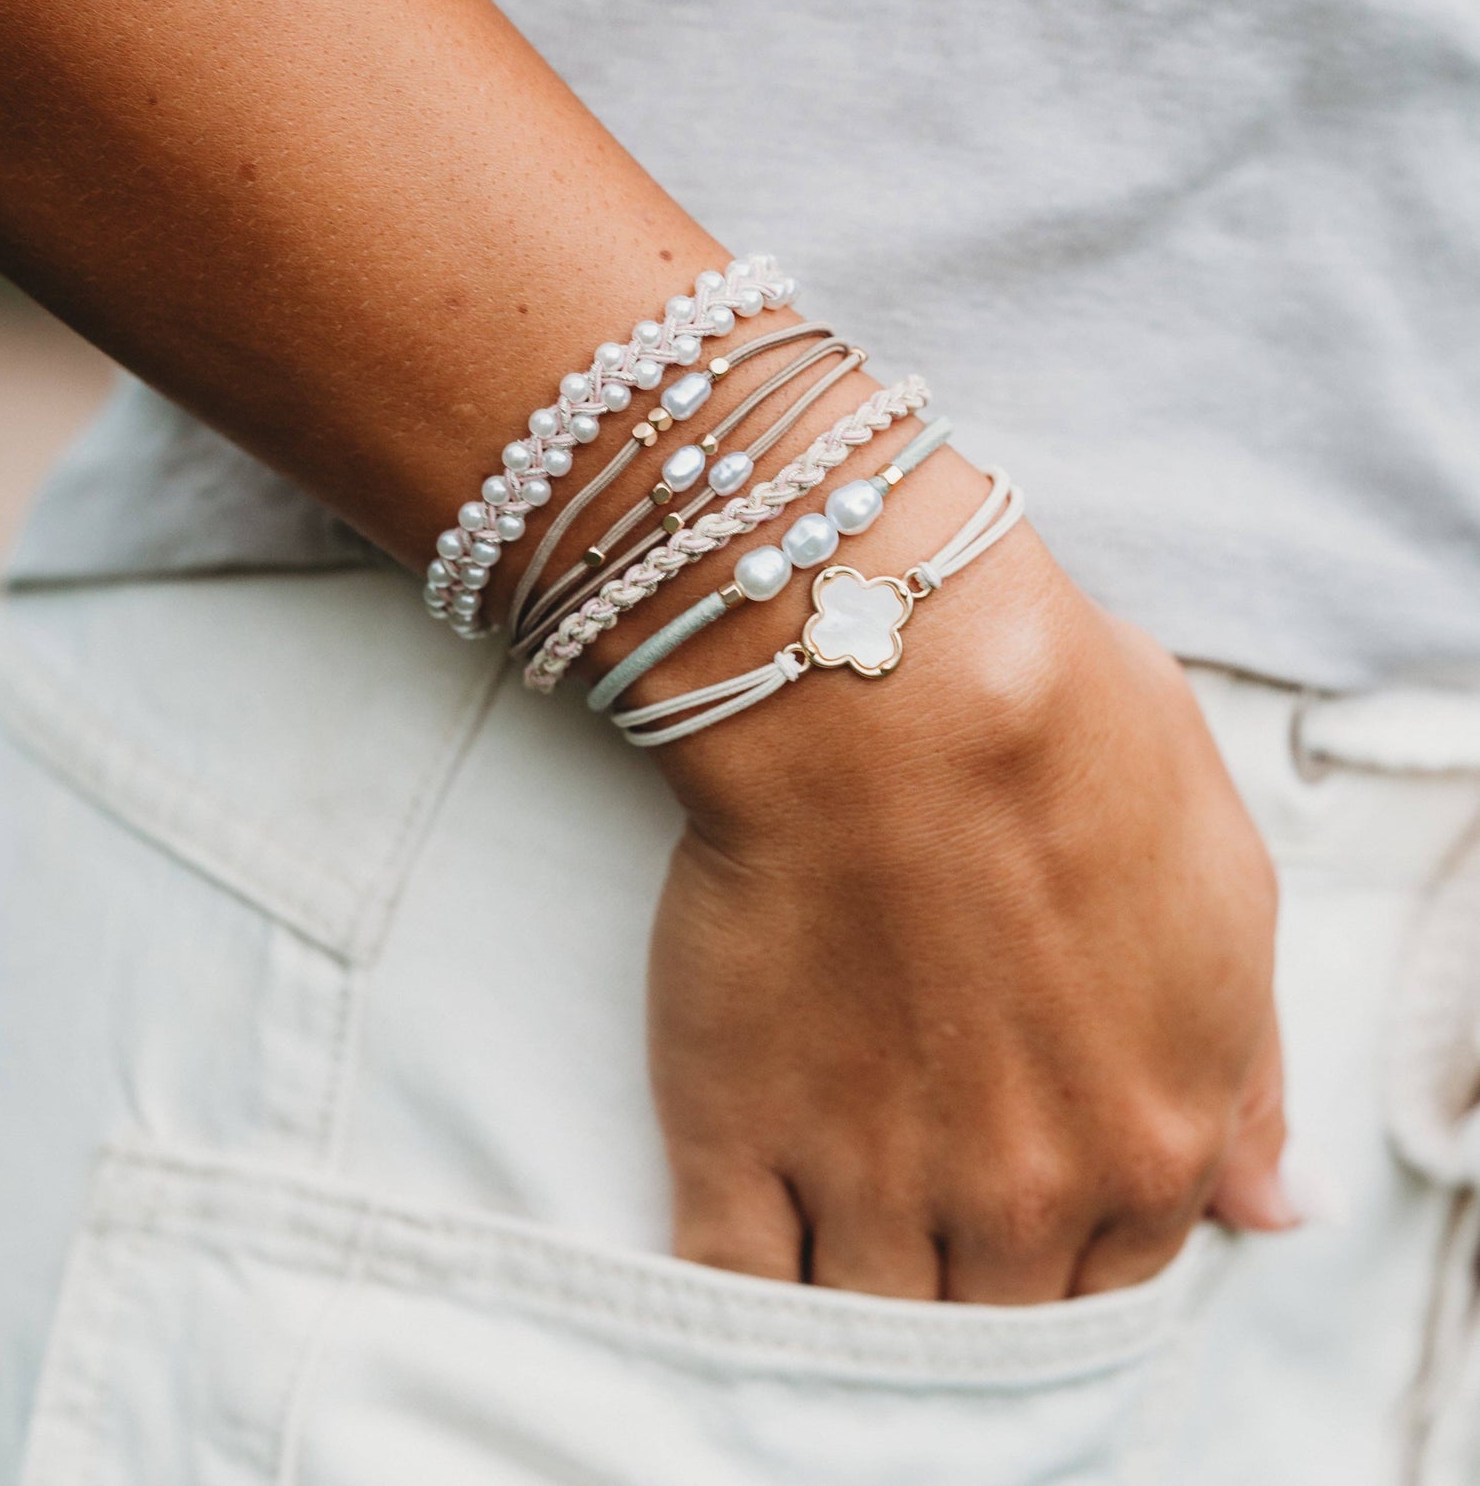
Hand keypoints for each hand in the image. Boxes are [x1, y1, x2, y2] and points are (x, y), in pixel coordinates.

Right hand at [641, 476, 1290, 1302]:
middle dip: (969, 1283)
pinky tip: (753, 1251)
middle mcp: (1023, 1198)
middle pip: (997, 1323)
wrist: (893, 687)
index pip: (1119, 1280)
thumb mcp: (1223, 894)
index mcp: (1154, 1141)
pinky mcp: (735, 1137)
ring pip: (872, 1324)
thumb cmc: (1067, 746)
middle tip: (923, 1202)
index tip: (1021, 1204)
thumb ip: (1247, 1077)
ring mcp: (872, 1181)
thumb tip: (1275, 1212)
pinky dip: (746, 1296)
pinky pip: (736, 1286)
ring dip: (857, 1296)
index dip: (1070, 1246)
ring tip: (832, 1221)